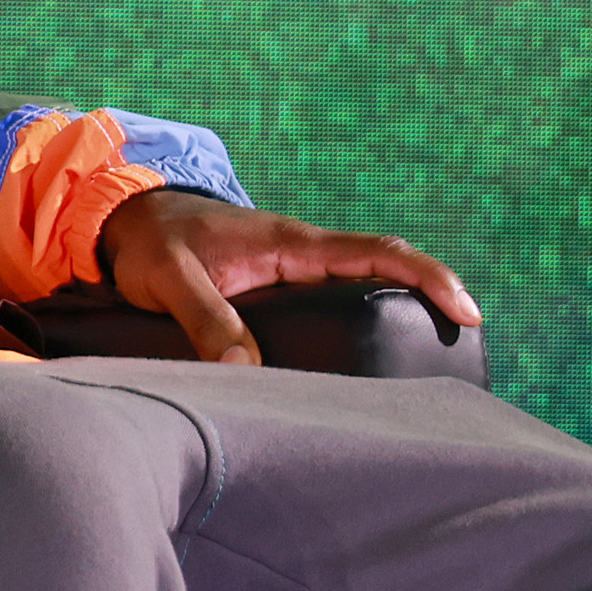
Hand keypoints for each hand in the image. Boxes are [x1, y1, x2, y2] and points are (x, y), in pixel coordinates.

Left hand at [93, 189, 483, 365]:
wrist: (123, 219)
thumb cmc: (150, 243)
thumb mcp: (172, 280)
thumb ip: (205, 321)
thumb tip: (245, 371)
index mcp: (291, 243)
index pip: (377, 253)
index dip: (428, 278)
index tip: (468, 310)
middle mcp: (301, 251)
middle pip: (384, 270)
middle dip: (431, 298)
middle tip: (466, 344)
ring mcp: (291, 266)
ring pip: (361, 284)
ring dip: (399, 307)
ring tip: (432, 358)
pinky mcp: (277, 283)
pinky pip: (334, 296)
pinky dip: (362, 315)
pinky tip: (365, 358)